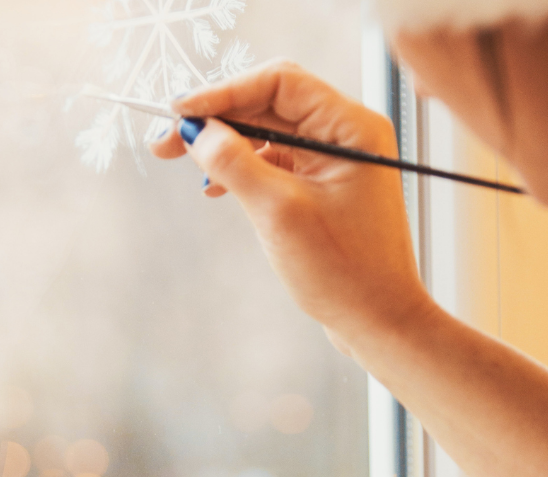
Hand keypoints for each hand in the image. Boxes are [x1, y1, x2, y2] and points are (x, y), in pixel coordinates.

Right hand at [150, 59, 431, 341]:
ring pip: (269, 131)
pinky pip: (277, 160)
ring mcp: (337, 160)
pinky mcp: (325, 185)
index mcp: (351, 127)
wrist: (379, 322)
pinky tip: (215, 185)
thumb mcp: (279, 213)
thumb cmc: (345, 273)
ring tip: (184, 161)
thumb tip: (195, 131)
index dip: (223, 92)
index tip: (179, 112)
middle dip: (218, 117)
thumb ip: (234, 163)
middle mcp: (348, 134)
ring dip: (226, 143)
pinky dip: (244, 167)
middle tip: (168, 140)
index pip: (279, 81)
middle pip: (270, 102)